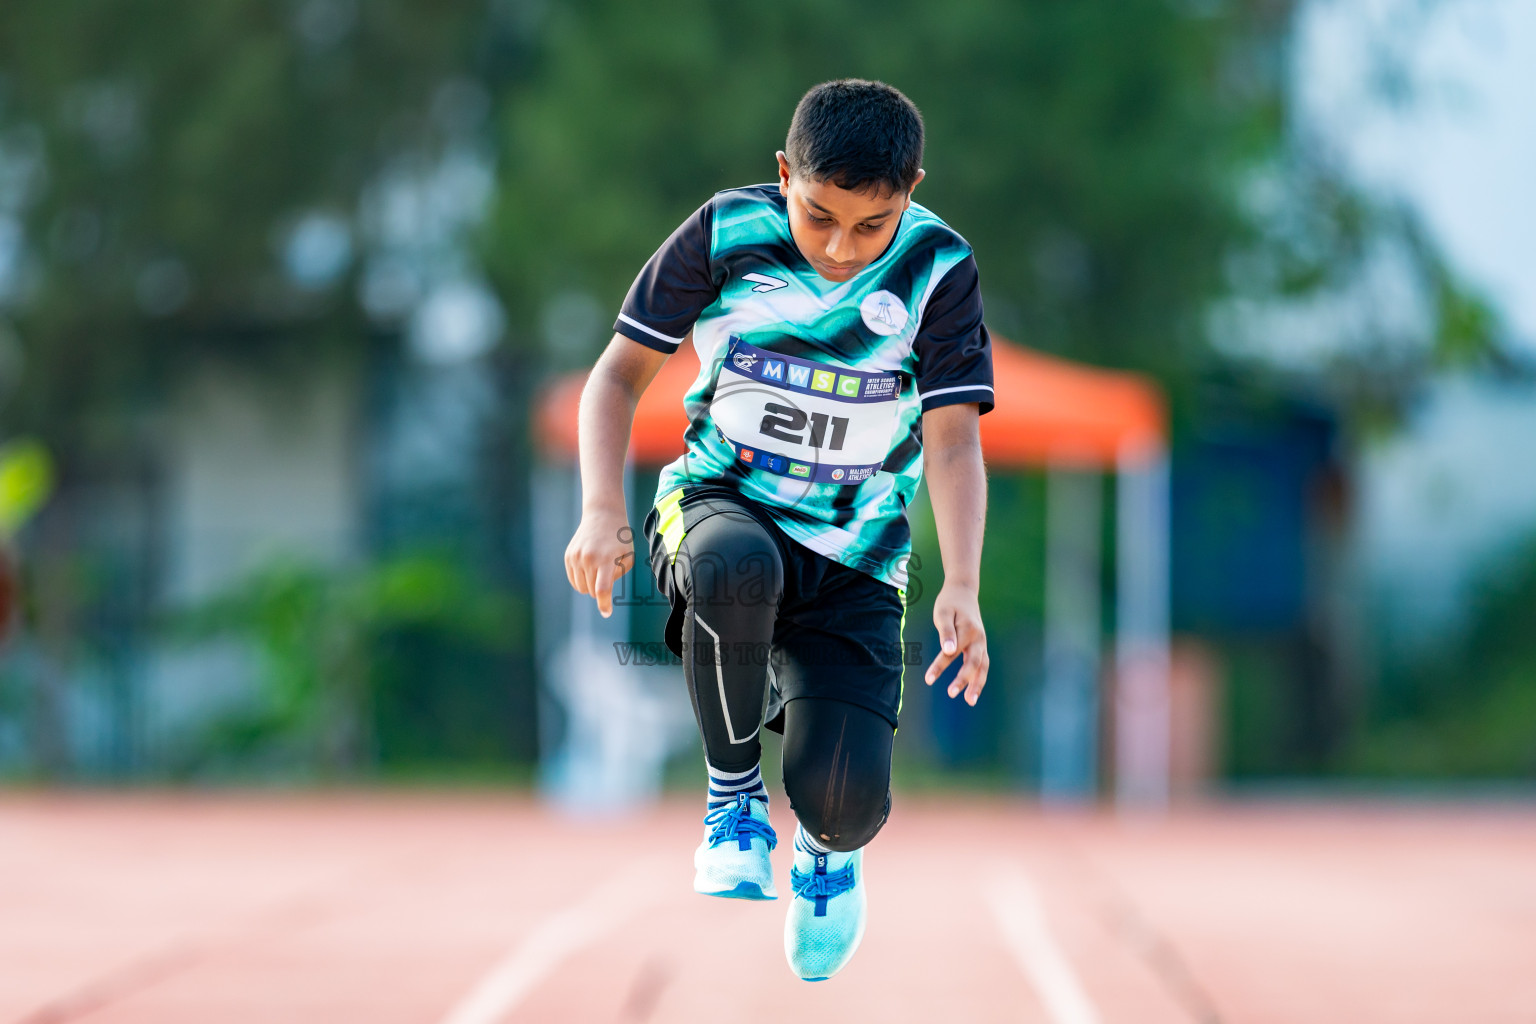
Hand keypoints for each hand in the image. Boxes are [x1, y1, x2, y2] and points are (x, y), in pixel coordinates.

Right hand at [564, 505, 634, 617]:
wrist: (603, 516)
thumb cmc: (620, 540)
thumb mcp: (627, 557)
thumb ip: (616, 577)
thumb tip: (602, 593)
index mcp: (606, 560)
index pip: (602, 589)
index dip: (603, 604)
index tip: (606, 613)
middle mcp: (588, 559)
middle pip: (592, 591)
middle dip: (601, 591)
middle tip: (608, 574)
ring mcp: (576, 557)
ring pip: (581, 588)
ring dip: (591, 586)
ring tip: (599, 570)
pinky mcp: (568, 556)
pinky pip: (573, 579)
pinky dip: (582, 579)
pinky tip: (589, 568)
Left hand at [923, 581, 988, 704]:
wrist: (963, 592)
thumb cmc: (949, 603)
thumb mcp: (942, 613)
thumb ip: (946, 632)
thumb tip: (948, 651)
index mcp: (968, 630)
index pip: (952, 652)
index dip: (939, 666)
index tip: (928, 679)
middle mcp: (979, 638)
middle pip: (974, 663)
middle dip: (964, 680)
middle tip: (951, 693)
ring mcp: (982, 643)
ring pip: (983, 667)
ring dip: (978, 684)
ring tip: (970, 701)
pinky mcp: (981, 646)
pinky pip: (982, 665)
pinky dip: (979, 678)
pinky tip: (972, 691)